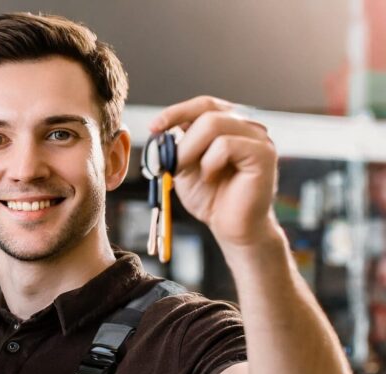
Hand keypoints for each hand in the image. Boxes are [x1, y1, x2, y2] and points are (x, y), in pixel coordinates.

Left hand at [149, 96, 280, 247]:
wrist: (232, 227)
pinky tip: (210, 178)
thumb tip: (160, 131)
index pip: (204, 104)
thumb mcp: (184, 167)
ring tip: (188, 172)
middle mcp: (247, 126)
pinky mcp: (263, 154)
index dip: (176, 111)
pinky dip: (209, 163)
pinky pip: (226, 145)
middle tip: (172, 164)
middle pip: (207, 111)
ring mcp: (258, 138)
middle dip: (182, 139)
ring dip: (190, 150)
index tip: (154, 127)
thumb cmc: (211, 198)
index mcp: (230, 125)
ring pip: (214, 123)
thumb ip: (176, 147)